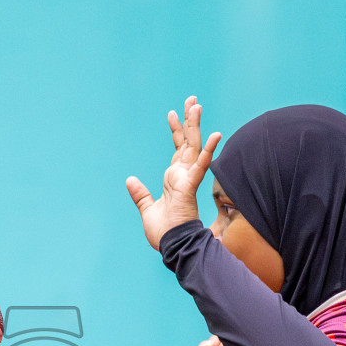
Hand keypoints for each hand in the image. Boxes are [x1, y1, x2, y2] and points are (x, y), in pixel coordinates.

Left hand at [126, 95, 221, 249]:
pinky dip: (208, 151)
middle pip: (187, 142)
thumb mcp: (147, 209)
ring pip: (193, 147)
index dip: (176, 130)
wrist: (171, 246)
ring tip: (196, 105)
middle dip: (189, 120)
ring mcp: (187, 179)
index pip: (177, 149)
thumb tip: (130, 180)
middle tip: (191, 99)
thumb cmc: (163, 232)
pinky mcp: (189, 186)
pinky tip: (215, 135)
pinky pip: (200, 166)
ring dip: (195, 126)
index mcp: (174, 179)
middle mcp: (182, 175)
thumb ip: (140, 194)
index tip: (172, 113)